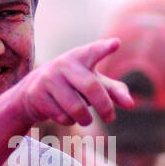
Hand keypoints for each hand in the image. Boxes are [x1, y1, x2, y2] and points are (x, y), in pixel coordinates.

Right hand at [11, 38, 134, 127]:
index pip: (93, 51)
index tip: (116, 44)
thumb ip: (114, 91)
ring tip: (86, 119)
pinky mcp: (36, 95)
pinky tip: (64, 115)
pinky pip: (61, 116)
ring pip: (76, 107)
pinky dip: (68, 121)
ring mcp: (48, 79)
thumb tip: (131, 105)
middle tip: (111, 118)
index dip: (103, 48)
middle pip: (91, 87)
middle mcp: (63, 64)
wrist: (33, 92)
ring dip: (85, 119)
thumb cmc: (72, 85)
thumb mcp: (93, 84)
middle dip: (104, 106)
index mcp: (80, 57)